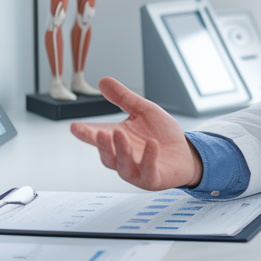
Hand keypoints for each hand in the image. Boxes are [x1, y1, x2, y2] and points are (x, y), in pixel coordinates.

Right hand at [68, 76, 201, 189]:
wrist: (186, 152)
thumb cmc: (162, 134)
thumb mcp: (144, 111)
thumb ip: (123, 98)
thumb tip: (103, 81)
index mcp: (117, 141)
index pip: (97, 138)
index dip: (85, 133)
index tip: (74, 127)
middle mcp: (123, 158)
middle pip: (107, 155)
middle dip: (101, 145)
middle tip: (99, 133)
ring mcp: (137, 171)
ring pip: (122, 165)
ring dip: (121, 150)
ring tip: (120, 134)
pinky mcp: (153, 179)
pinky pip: (148, 171)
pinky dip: (148, 158)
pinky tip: (152, 144)